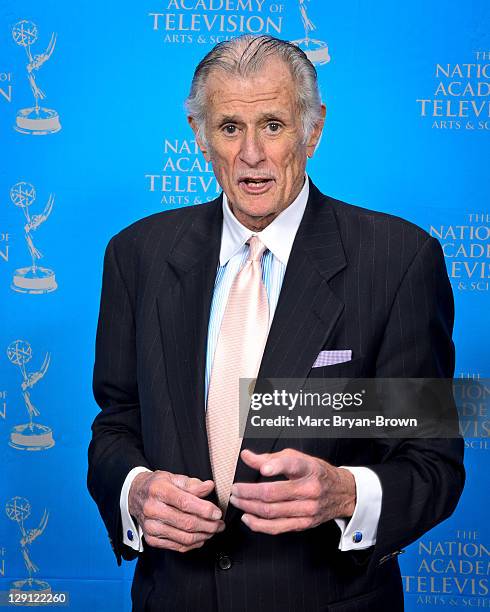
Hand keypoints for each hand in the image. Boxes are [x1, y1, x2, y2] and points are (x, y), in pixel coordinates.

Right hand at [128, 471, 224, 551]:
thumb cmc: (157, 485)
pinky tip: (201, 538)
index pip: (185, 503)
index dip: (204, 510)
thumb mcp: (173, 477)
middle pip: (186, 523)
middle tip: (220, 524)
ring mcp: (151, 527)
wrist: (135, 496)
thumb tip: (209, 487)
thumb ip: (192, 484)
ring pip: (183, 538)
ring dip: (203, 536)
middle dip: (208, 525)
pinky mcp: (151, 539)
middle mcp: (152, 509)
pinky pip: (177, 547)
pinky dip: (193, 544)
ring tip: (214, 531)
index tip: (217, 513)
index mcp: (159, 491)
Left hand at [230, 448, 355, 534]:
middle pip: (273, 493)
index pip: (292, 465)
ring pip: (272, 511)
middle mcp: (310, 489)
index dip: (277, 466)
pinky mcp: (304, 524)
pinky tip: (248, 517)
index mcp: (309, 468)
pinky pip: (277, 528)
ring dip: (249, 507)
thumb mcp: (298, 458)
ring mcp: (308, 509)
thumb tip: (246, 456)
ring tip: (237, 501)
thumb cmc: (316, 473)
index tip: (263, 468)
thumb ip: (270, 458)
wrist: (342, 493)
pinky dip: (259, 524)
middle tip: (235, 489)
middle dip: (248, 492)